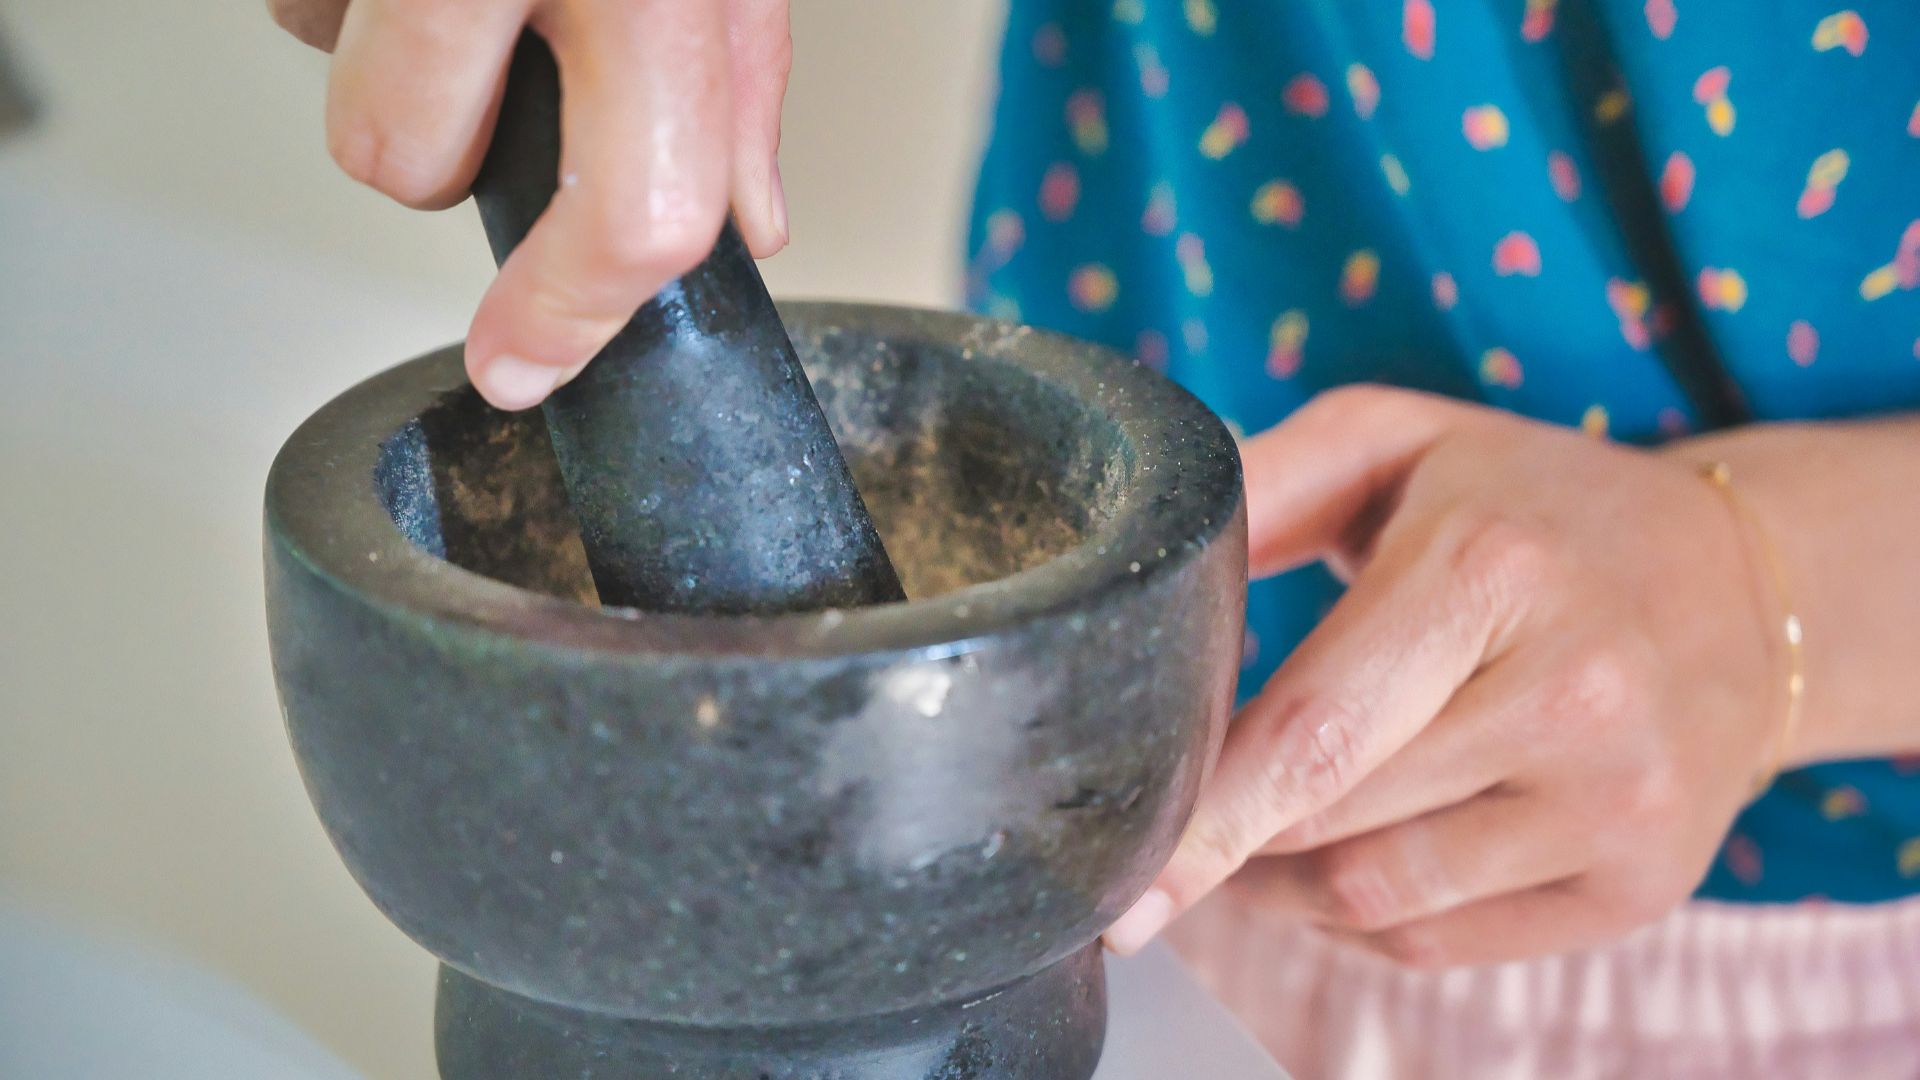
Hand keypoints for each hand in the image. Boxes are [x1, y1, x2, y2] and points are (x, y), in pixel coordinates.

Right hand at [270, 0, 792, 408]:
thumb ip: (740, 82)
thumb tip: (747, 221)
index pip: (628, 210)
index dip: (573, 314)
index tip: (525, 366)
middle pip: (407, 162)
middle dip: (438, 161)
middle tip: (498, 96)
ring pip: (329, 72)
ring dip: (389, 62)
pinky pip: (295, 6)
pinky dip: (349, 1)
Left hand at [1106, 386, 1784, 966]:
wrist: (1745, 588)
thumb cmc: (1535, 507)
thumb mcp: (1403, 441)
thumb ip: (1268, 482)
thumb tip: (1151, 549)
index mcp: (1495, 568)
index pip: (1316, 731)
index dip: (1204, 816)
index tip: (1124, 875)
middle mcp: (1575, 695)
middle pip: (1331, 822)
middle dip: (1226, 839)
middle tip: (1169, 825)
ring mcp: (1619, 804)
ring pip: (1375, 897)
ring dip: (1279, 886)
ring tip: (1248, 839)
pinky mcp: (1638, 886)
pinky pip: (1439, 944)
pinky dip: (1357, 918)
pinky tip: (1338, 862)